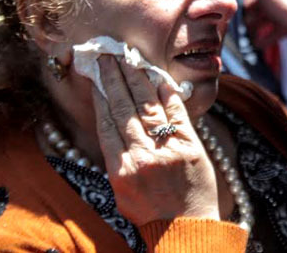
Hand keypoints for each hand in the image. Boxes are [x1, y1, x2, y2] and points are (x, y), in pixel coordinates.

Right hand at [93, 56, 218, 226]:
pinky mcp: (190, 144)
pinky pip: (176, 111)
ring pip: (147, 105)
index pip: (107, 123)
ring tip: (128, 58)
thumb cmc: (150, 213)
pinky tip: (156, 75)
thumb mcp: (121, 192)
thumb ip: (115, 159)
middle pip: (124, 108)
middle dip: (114, 78)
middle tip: (108, 56)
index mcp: (120, 169)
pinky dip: (166, 92)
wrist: (187, 230)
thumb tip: (110, 122)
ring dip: (136, 78)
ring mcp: (167, 148)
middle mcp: (142, 156)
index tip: (96, 76)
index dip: (101, 95)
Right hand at [235, 0, 286, 43]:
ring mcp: (279, 17)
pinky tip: (259, 44)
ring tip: (250, 36)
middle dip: (248, 17)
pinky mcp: (284, 29)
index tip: (236, 8)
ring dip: (255, 30)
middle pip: (255, 10)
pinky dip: (264, 40)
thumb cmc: (286, 5)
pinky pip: (271, 36)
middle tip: (245, 24)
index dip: (243, 1)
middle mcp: (273, 3)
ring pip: (262, 23)